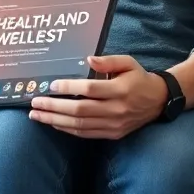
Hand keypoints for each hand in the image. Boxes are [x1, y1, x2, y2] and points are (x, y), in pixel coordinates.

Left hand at [28, 55, 168, 138]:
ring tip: (36, 115)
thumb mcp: (128, 63)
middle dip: (54, 107)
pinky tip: (53, 123)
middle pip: (80, 110)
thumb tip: (88, 58)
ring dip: (55, 121)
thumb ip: (108, 61)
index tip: (51, 86)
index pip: (89, 90)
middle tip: (34, 103)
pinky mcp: (112, 134)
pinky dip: (67, 129)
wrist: (159, 101)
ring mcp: (114, 125)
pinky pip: (86, 133)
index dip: (68, 88)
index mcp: (120, 90)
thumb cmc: (139, 78)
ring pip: (79, 125)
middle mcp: (116, 109)